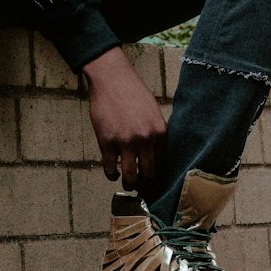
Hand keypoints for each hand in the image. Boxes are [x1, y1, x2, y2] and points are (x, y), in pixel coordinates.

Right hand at [82, 46, 166, 196]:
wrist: (112, 79)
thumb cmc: (133, 93)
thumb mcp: (153, 112)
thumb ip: (155, 133)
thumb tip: (154, 156)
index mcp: (160, 132)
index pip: (162, 164)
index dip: (158, 177)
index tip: (153, 183)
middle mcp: (145, 139)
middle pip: (149, 175)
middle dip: (146, 187)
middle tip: (143, 192)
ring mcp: (126, 142)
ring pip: (130, 177)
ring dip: (129, 185)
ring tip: (128, 185)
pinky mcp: (107, 142)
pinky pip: (110, 168)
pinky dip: (111, 175)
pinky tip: (113, 173)